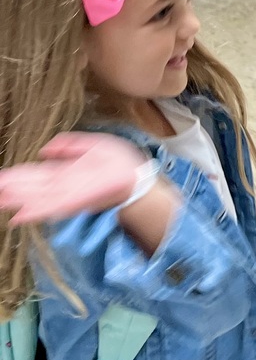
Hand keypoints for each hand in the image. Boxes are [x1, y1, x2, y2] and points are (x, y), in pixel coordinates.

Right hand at [0, 132, 144, 225]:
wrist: (137, 176)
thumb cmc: (118, 160)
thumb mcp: (91, 144)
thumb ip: (68, 144)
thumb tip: (43, 150)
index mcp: (64, 171)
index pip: (35, 175)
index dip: (16, 177)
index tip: (0, 178)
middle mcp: (62, 185)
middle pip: (31, 188)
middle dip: (11, 189)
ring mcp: (68, 194)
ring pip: (36, 198)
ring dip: (17, 201)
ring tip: (0, 201)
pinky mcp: (77, 202)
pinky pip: (52, 208)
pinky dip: (35, 212)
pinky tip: (19, 216)